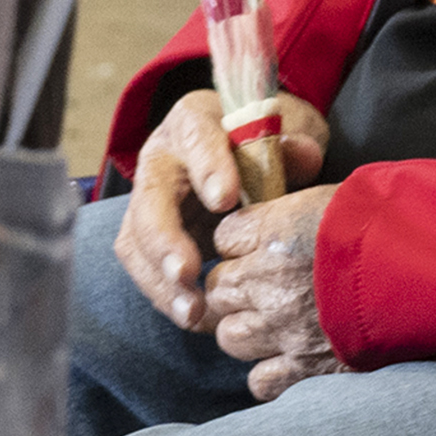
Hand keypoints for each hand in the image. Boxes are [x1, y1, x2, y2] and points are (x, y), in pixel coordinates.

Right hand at [118, 88, 328, 331]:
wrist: (254, 151)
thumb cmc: (271, 139)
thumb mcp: (290, 130)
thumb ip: (295, 145)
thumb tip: (297, 154)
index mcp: (195, 120)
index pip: (196, 138)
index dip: (209, 168)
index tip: (226, 200)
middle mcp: (162, 158)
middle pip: (151, 198)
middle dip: (166, 239)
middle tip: (188, 273)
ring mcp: (150, 198)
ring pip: (137, 240)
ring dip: (161, 280)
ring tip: (192, 311)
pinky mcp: (150, 235)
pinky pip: (145, 266)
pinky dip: (166, 293)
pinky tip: (192, 316)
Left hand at [202, 182, 342, 401]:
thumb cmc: (397, 223)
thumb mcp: (344, 197)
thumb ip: (301, 211)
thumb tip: (285, 219)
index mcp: (275, 231)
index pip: (225, 238)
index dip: (244, 243)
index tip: (263, 244)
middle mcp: (267, 280)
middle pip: (219, 289)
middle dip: (240, 288)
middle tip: (271, 285)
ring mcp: (283, 328)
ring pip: (231, 336)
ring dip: (250, 330)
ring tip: (281, 322)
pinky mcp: (306, 367)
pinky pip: (260, 380)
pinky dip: (272, 371)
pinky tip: (294, 356)